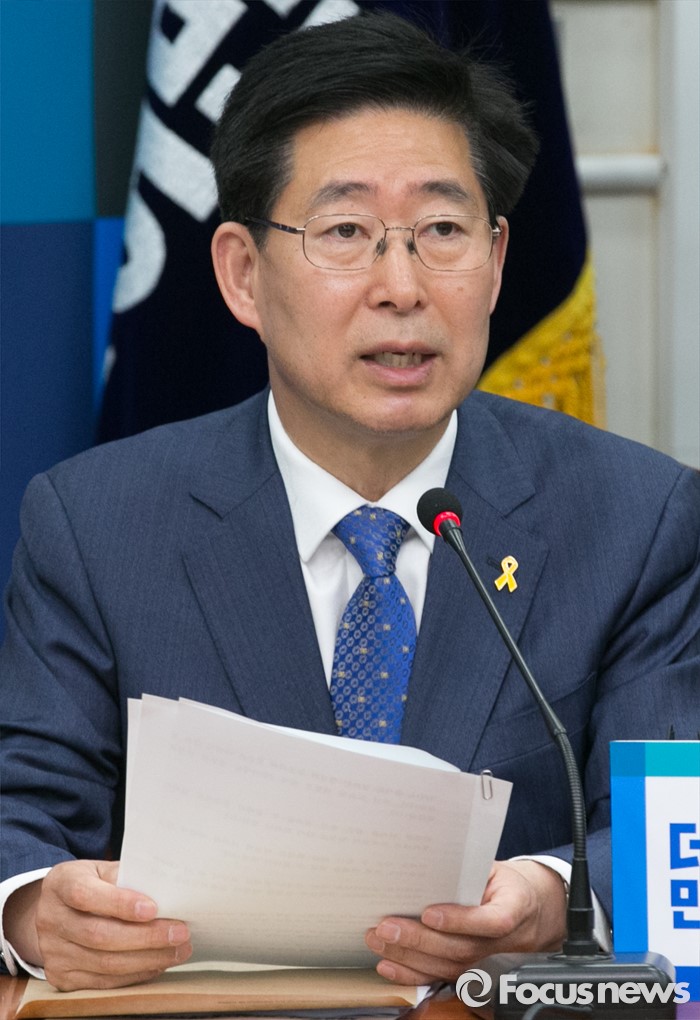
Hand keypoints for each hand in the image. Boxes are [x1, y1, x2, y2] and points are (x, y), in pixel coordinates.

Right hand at [4, 860, 191, 990]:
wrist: (55, 910)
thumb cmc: (91, 884)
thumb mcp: (102, 870)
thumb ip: (127, 876)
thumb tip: (165, 890)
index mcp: (60, 883)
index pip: (86, 895)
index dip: (120, 903)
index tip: (153, 908)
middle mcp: (51, 919)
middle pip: (99, 935)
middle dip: (146, 937)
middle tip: (180, 933)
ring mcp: (53, 952)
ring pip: (104, 963)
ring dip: (147, 959)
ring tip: (178, 951)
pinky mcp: (61, 977)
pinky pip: (103, 982)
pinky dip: (134, 974)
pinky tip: (157, 964)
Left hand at [365, 860, 566, 984]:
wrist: (530, 910)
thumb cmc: (507, 884)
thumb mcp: (496, 867)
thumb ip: (470, 867)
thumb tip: (430, 858)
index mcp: (515, 907)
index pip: (492, 921)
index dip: (460, 920)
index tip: (430, 914)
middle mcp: (503, 941)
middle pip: (461, 948)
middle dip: (420, 940)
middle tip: (387, 928)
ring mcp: (486, 960)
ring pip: (448, 966)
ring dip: (409, 957)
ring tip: (379, 941)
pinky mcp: (470, 970)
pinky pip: (441, 977)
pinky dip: (412, 975)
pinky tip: (389, 965)